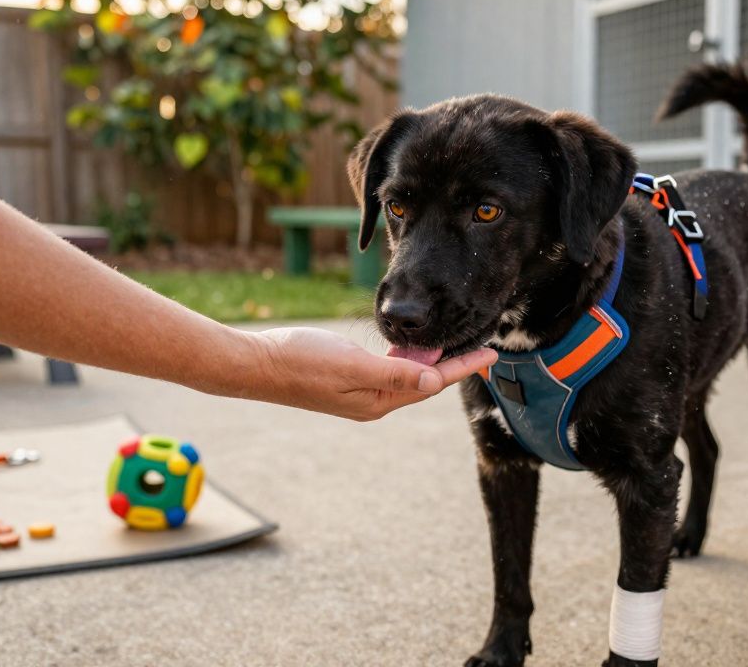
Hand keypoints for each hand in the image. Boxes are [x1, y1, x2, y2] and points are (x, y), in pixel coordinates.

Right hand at [252, 327, 496, 421]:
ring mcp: (359, 393)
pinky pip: (387, 371)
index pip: (432, 384)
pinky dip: (404, 359)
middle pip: (424, 383)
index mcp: (377, 402)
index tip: (491, 355)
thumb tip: (434, 384)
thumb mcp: (352, 365)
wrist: (256, 365)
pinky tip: (410, 349)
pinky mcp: (346, 381)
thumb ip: (394, 374)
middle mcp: (373, 402)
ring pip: (406, 377)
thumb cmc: (300, 361)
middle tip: (480, 346)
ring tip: (454, 344)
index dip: (462, 367)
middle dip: (453, 365)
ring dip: (430, 362)